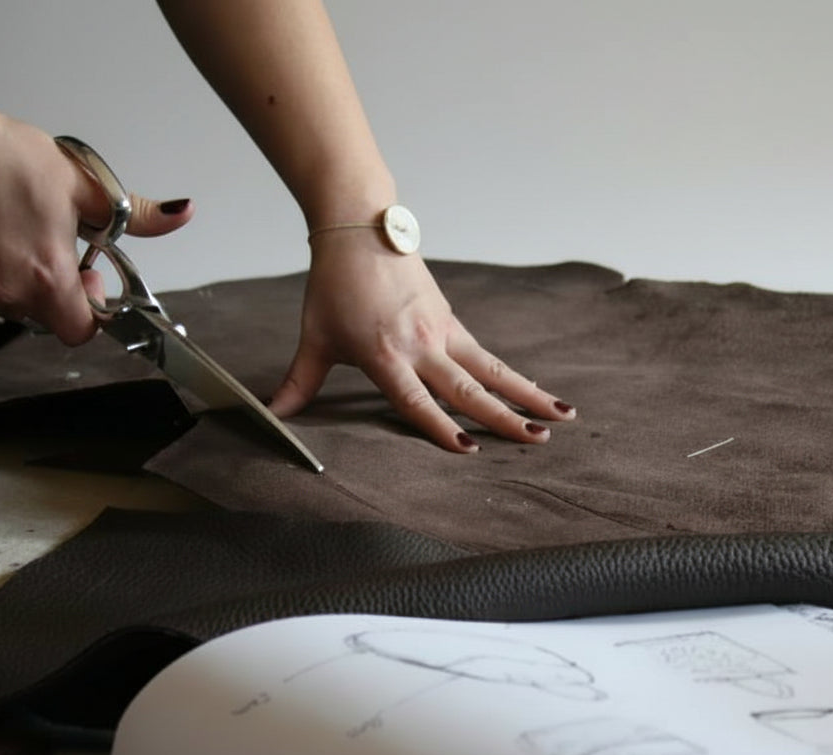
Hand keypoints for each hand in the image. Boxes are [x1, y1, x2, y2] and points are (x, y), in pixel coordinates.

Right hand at [0, 103, 193, 344]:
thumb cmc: (5, 159)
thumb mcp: (85, 185)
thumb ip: (136, 214)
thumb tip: (179, 215)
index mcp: (46, 275)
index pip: (80, 331)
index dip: (94, 311)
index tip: (93, 278)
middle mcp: (7, 290)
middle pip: (48, 317)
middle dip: (62, 290)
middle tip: (60, 248)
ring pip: (16, 303)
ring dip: (28, 279)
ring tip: (26, 233)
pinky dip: (0, 269)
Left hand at [267, 231, 575, 451]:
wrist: (361, 227)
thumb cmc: (334, 283)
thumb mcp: (314, 336)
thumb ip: (299, 382)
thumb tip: (273, 416)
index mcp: (385, 354)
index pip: (417, 400)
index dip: (441, 426)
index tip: (468, 448)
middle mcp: (421, 344)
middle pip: (469, 388)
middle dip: (504, 417)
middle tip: (536, 440)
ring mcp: (442, 331)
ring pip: (492, 370)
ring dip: (527, 394)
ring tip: (560, 416)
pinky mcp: (451, 320)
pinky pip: (486, 355)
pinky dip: (512, 375)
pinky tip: (535, 391)